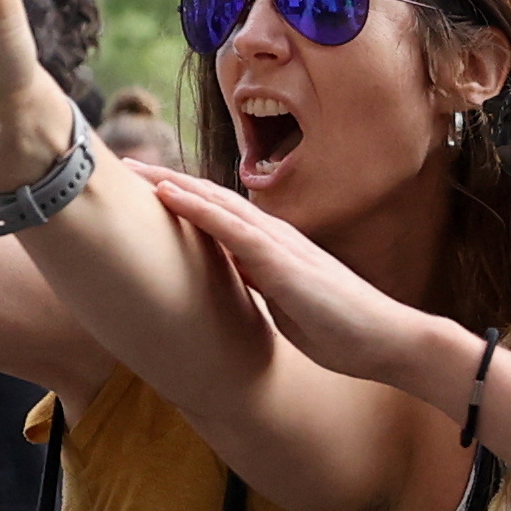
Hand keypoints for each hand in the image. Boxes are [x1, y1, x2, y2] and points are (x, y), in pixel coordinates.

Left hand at [137, 163, 462, 390]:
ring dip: (169, 183)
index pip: (218, 216)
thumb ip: (260, 290)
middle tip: (121, 167)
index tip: (142, 191)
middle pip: (209, 199)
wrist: (389, 343)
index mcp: (273, 250)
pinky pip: (231, 229)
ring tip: (130, 170)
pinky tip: (166, 194)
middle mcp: (273, 237)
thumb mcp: (287, 309)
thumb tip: (231, 286)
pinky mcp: (283, 264)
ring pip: (215, 203)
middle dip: (164, 181)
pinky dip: (196, 208)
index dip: (180, 199)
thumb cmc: (343, 333)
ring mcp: (278, 246)